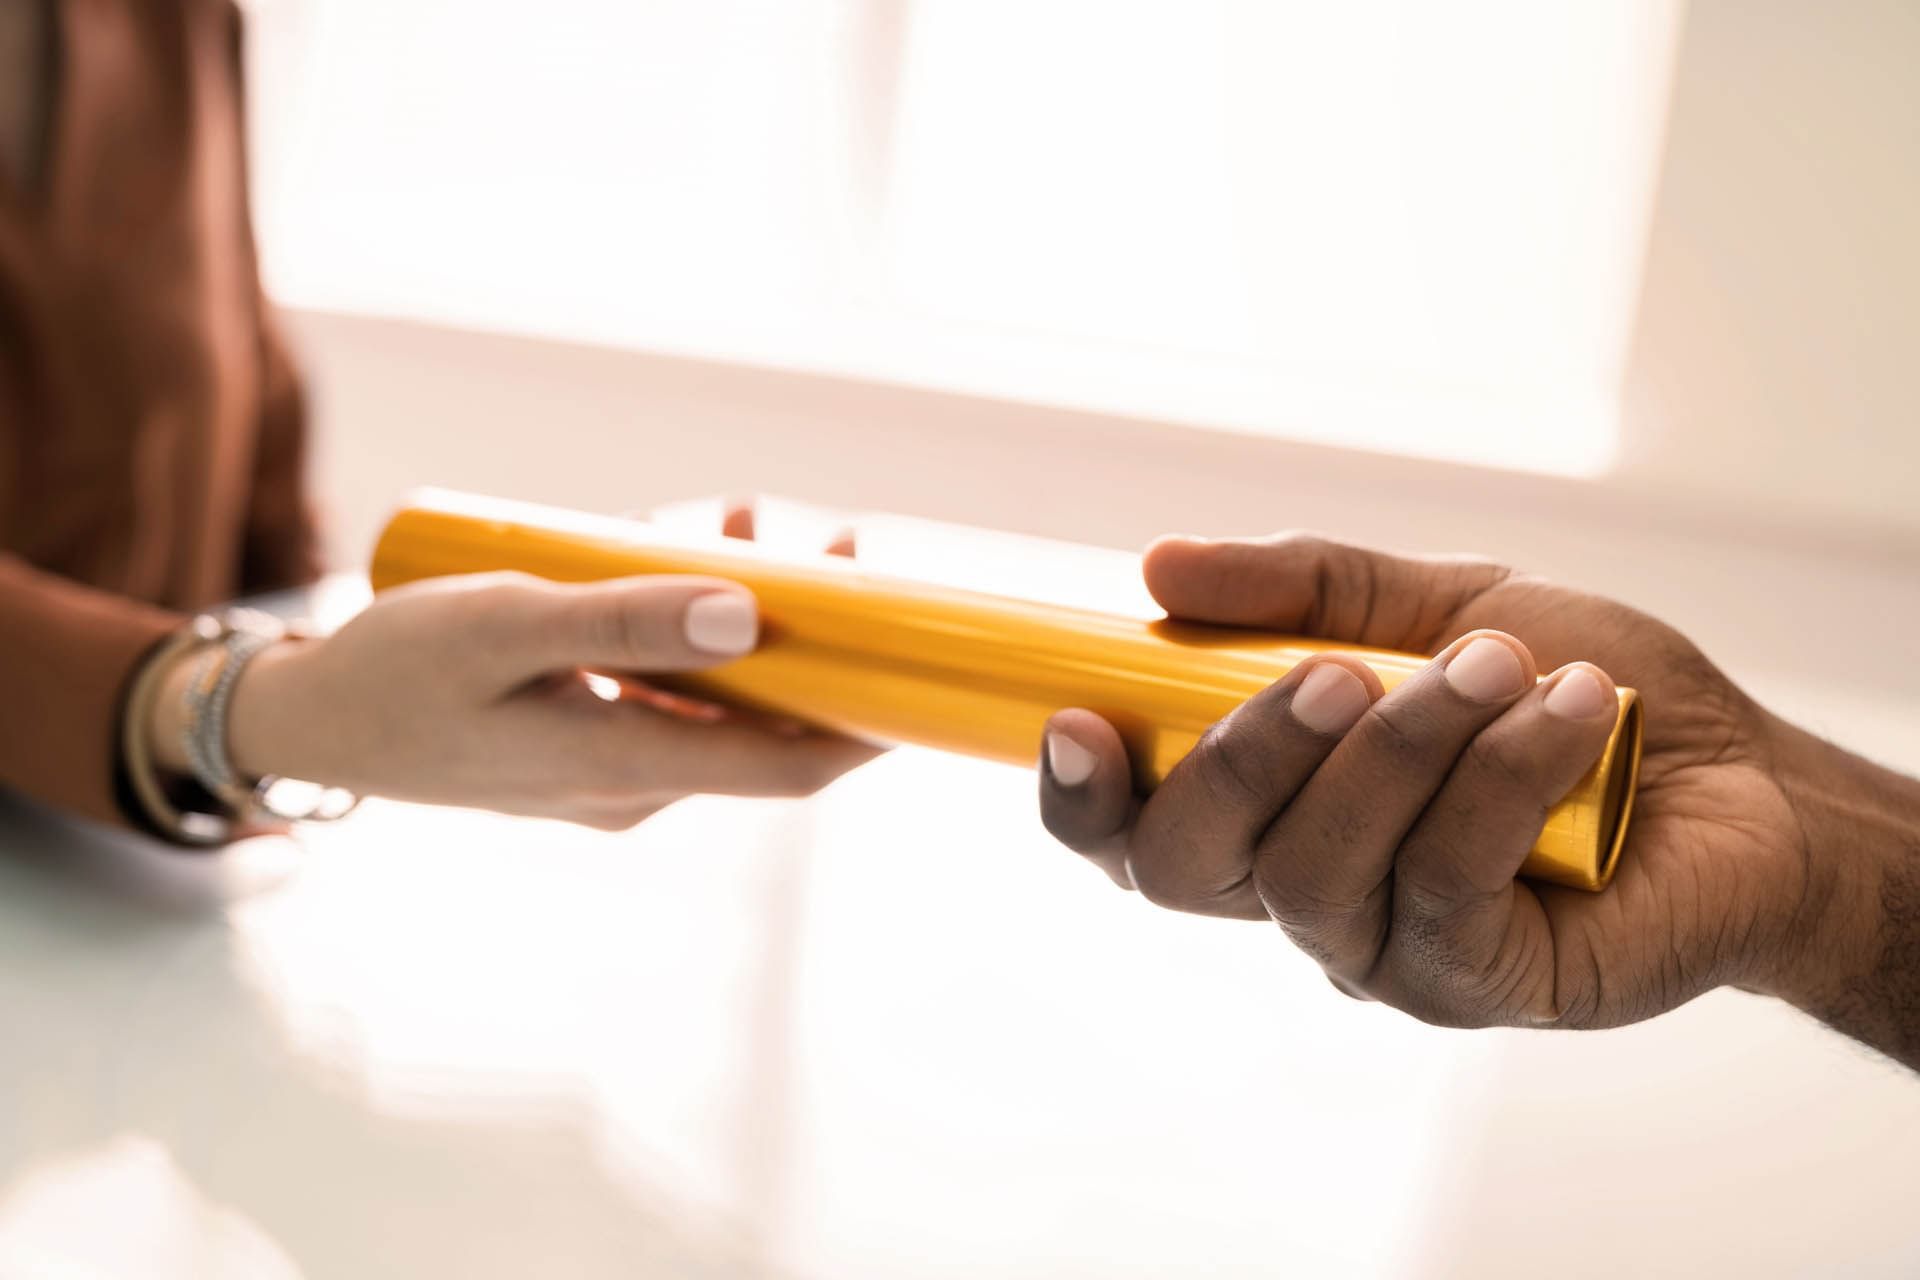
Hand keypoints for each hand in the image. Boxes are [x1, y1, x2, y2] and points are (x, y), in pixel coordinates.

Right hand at [154, 501, 877, 830]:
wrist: (310, 724)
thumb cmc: (396, 671)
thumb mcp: (505, 625)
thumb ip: (624, 619)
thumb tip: (749, 617)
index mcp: (626, 769)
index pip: (793, 767)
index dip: (869, 721)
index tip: (918, 658)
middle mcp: (636, 787)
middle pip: (762, 720)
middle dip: (803, 634)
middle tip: (822, 543)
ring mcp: (612, 774)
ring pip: (717, 698)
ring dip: (740, 617)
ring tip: (734, 521)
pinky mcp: (589, 747)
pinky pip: (669, 692)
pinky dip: (686, 629)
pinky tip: (665, 556)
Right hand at [1038, 533, 1906, 1041]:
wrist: (1743, 774)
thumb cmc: (1570, 687)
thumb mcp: (1433, 601)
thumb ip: (1299, 588)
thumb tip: (1156, 566)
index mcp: (1269, 812)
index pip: (1128, 833)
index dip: (1079, 794)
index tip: (1075, 715)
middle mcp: (1305, 895)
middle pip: (1185, 868)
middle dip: (1242, 758)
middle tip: (1337, 670)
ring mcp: (1383, 953)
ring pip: (1313, 875)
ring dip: (1401, 750)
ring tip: (1499, 664)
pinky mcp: (1479, 986)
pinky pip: (1440, 889)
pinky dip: (1495, 780)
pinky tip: (1564, 709)